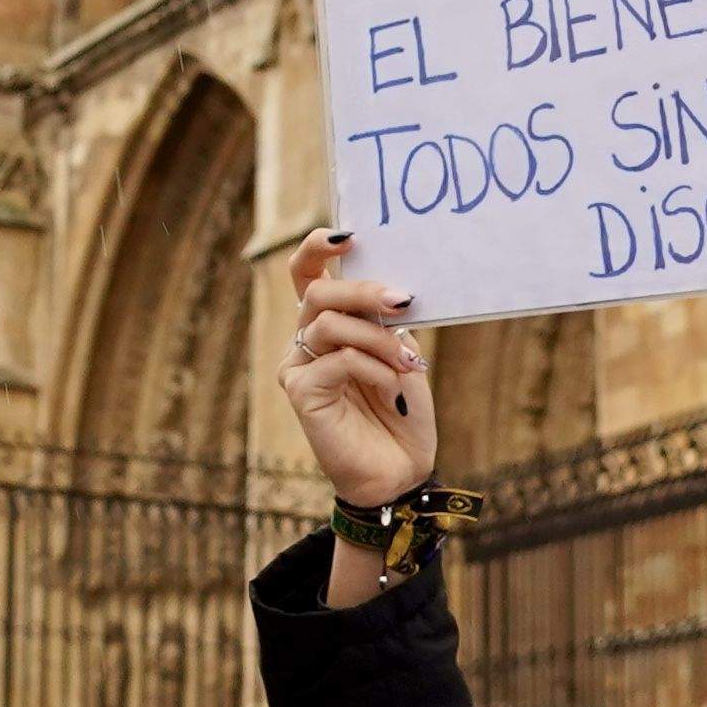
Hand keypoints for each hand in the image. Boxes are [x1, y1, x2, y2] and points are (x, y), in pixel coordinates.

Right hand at [277, 232, 437, 594]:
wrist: (400, 471)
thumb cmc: (403, 411)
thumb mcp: (401, 353)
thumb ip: (386, 321)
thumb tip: (391, 289)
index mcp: (330, 322)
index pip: (307, 272)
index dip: (318, 247)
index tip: (351, 235)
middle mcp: (306, 339)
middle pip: (317, 291)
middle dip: (364, 290)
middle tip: (404, 301)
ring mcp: (298, 365)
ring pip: (328, 322)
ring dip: (377, 337)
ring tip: (408, 362)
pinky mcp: (300, 392)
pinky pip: (336, 359)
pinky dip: (372, 367)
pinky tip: (391, 385)